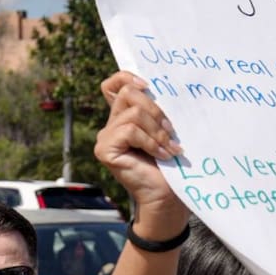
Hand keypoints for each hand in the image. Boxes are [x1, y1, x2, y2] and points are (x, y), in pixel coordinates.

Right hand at [95, 71, 187, 227]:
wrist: (168, 197)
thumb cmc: (171, 165)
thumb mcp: (165, 130)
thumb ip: (157, 111)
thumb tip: (163, 87)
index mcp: (123, 117)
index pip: (112, 85)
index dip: (128, 77)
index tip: (149, 85)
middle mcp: (110, 125)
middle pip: (128, 93)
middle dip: (155, 109)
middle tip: (171, 131)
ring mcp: (105, 138)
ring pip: (133, 113)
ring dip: (157, 130)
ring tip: (169, 148)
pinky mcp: (104, 150)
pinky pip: (130, 131)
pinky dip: (150, 141)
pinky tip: (162, 155)